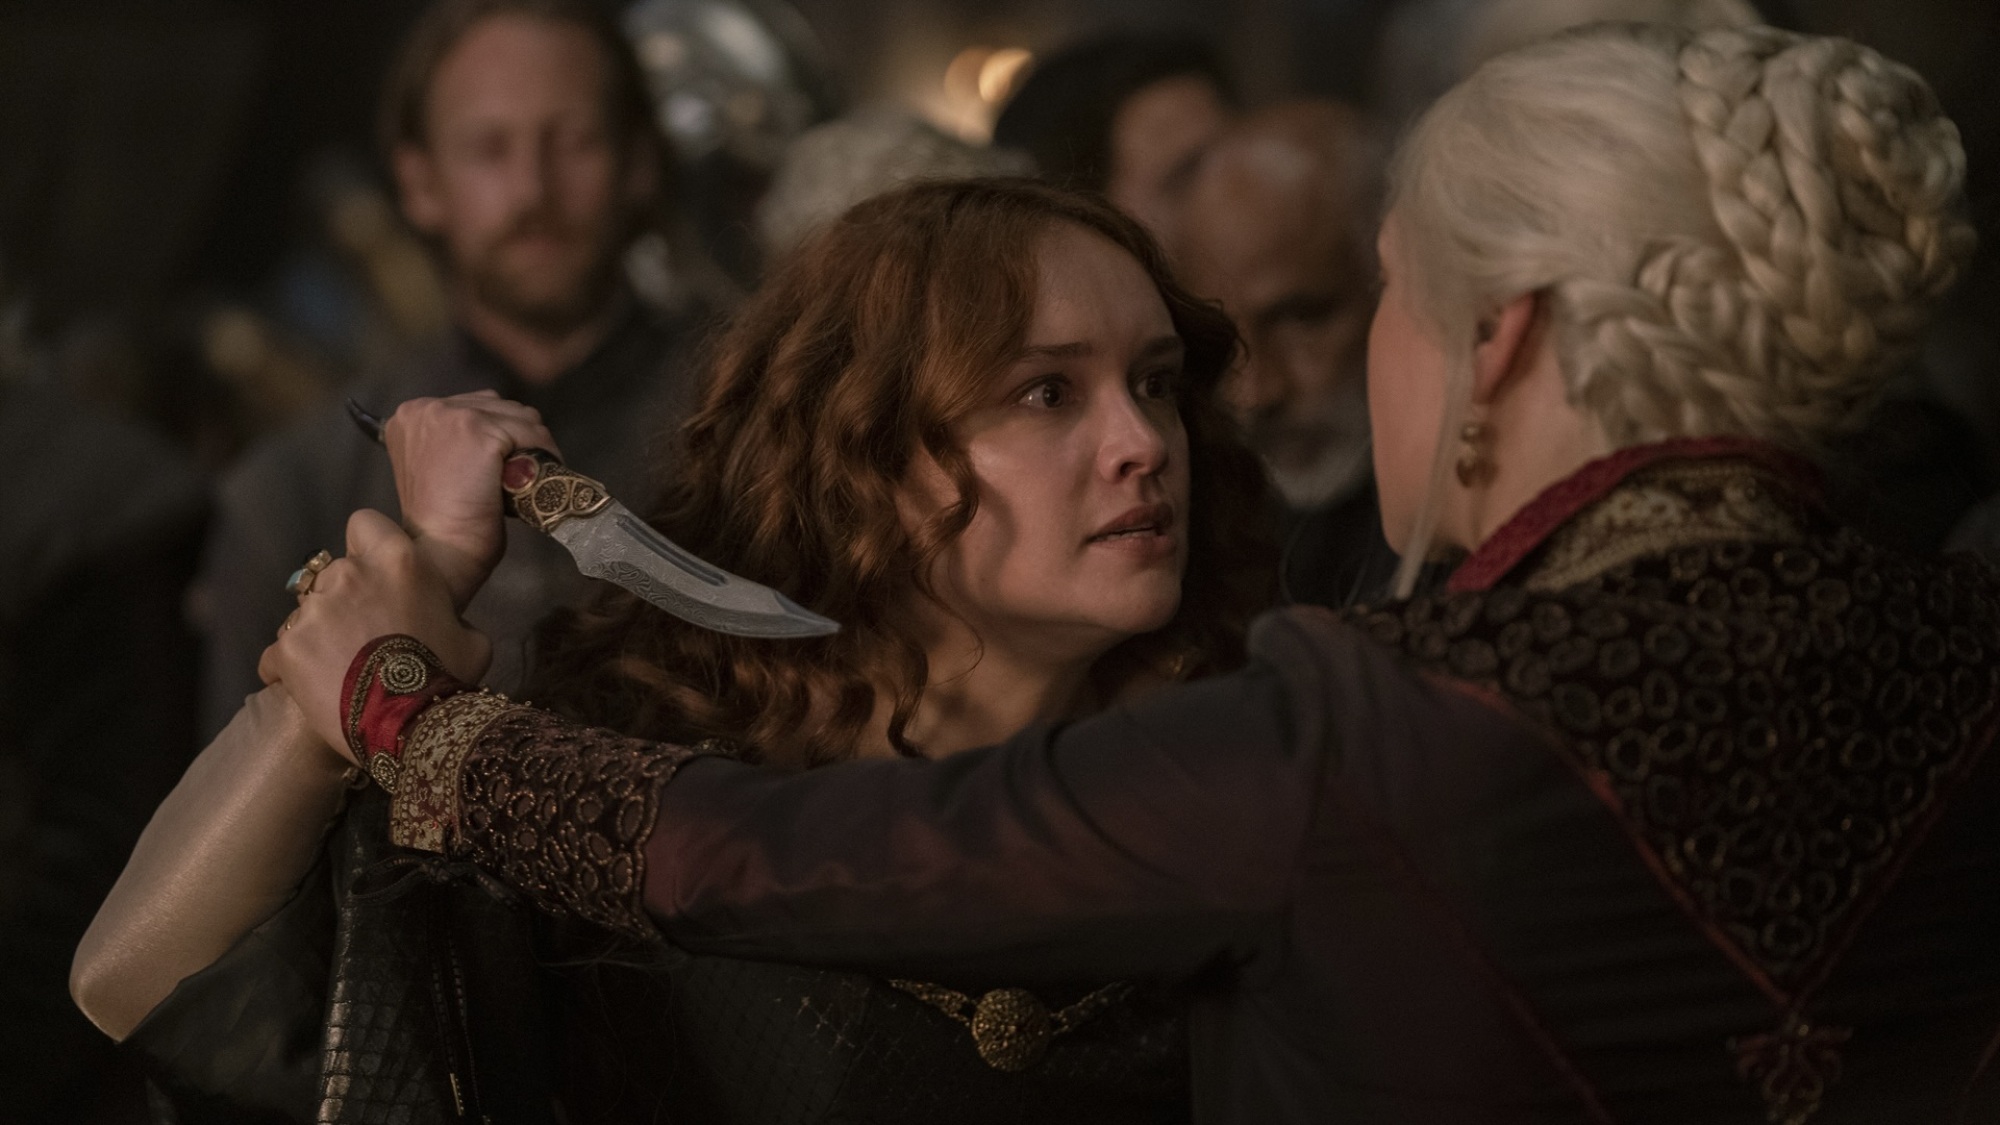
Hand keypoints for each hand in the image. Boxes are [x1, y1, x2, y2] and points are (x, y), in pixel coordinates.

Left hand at [259, 509, 491, 758]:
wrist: (412, 725)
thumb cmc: (448, 676)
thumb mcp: (472, 638)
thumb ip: (450, 615)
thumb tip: (444, 622)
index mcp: (397, 561)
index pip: (365, 523)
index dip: (368, 546)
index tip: (375, 574)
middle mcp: (348, 575)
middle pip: (332, 573)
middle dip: (342, 600)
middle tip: (361, 635)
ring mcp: (312, 612)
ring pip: (304, 615)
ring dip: (317, 635)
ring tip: (337, 671)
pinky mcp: (286, 649)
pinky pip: (277, 655)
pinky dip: (289, 671)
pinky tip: (309, 690)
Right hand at [385, 390, 559, 609]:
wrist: (439, 552)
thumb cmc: (441, 523)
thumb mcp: (440, 468)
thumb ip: (457, 443)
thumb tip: (503, 437)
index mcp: (411, 415)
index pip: (476, 406)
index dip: (501, 433)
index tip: (512, 461)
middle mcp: (426, 408)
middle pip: (500, 407)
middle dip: (518, 438)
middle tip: (526, 474)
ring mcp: (451, 416)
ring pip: (520, 417)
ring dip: (532, 446)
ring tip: (530, 479)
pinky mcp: (478, 431)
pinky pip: (531, 433)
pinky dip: (543, 455)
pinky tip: (538, 480)